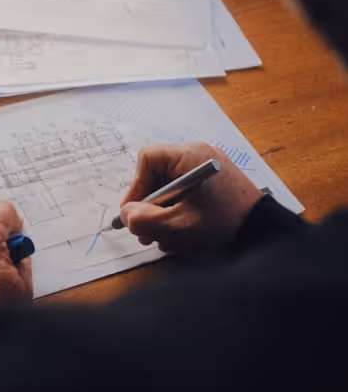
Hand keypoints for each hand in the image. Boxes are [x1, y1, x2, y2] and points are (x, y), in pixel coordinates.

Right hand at [120, 143, 262, 255]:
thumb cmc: (226, 225)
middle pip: (157, 174)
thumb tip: (126, 215)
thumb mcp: (178, 226)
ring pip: (170, 186)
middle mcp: (199, 156)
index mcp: (191, 157)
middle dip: (149, 204)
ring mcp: (208, 169)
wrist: (263, 234)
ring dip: (162, 211)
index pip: (148, 159)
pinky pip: (185, 192)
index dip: (136, 186)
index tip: (134, 212)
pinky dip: (178, 210)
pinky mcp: (214, 182)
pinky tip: (180, 231)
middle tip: (146, 230)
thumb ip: (145, 220)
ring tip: (164, 236)